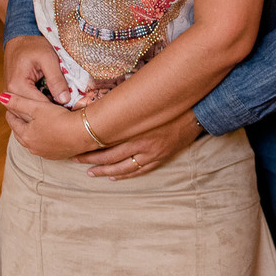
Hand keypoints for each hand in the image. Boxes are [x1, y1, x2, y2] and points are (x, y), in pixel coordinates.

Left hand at [0, 90, 90, 159]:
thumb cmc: (59, 119)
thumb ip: (18, 102)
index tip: (12, 104)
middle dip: (21, 123)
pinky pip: (47, 145)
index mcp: (25, 136)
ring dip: (33, 132)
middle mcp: (32, 147)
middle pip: (22, 133)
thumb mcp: (37, 107)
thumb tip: (1, 97)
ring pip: (34, 140)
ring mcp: (45, 153)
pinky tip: (51, 132)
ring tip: (37, 122)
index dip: (12, 111)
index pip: (13, 122)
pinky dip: (46, 138)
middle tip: (22, 113)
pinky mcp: (58, 155)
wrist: (84, 133)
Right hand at [4, 35, 70, 104]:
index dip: (57, 109)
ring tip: (65, 107)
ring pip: (31, 110)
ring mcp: (12, 95)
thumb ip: (56, 79)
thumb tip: (64, 100)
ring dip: (47, 110)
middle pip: (33, 112)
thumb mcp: (49, 58)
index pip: (39, 106)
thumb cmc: (34, 45)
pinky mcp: (16, 94)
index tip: (73, 110)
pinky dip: (42, 104)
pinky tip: (55, 102)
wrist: (20, 38)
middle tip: (71, 110)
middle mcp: (10, 94)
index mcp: (17, 86)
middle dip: (52, 111)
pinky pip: (29, 104)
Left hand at [73, 110, 202, 179]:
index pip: (106, 140)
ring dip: (104, 171)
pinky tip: (114, 176)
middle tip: (76, 159)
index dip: (89, 145)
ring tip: (90, 172)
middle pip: (110, 156)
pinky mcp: (161, 157)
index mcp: (136, 127)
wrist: (200, 110)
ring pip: (123, 167)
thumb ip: (128, 105)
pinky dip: (125, 175)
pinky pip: (140, 171)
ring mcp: (152, 153)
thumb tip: (107, 104)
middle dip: (91, 158)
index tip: (75, 145)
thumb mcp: (148, 99)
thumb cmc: (172, 102)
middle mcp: (142, 143)